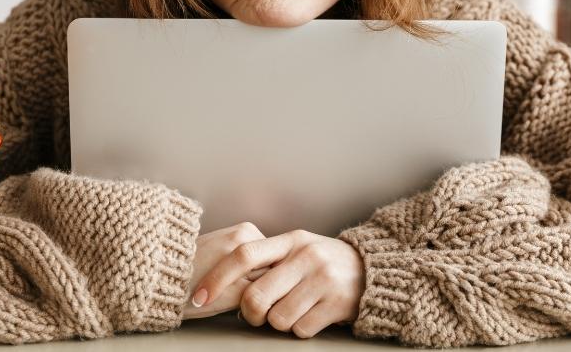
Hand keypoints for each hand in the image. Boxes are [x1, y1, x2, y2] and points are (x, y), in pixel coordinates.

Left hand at [191, 229, 365, 338]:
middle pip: (256, 296)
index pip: (244, 255)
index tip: (198, 297)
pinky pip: (300, 330)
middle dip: (250, 313)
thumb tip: (223, 281)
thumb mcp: (297, 249)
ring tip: (292, 309)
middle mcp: (305, 257)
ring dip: (278, 322)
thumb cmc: (321, 262)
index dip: (217, 278)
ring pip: (277, 318)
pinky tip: (311, 315)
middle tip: (257, 314)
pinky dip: (300, 329)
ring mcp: (322, 280)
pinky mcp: (336, 304)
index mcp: (290, 240)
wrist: (371, 270)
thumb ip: (267, 259)